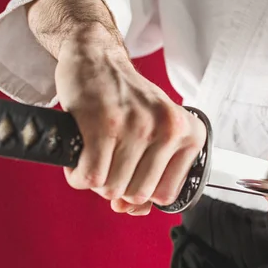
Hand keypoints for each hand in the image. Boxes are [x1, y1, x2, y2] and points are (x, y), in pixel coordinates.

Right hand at [55, 28, 205, 215]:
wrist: (99, 58)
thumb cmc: (128, 100)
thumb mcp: (156, 131)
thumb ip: (151, 174)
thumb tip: (129, 210)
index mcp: (189, 135)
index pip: (166, 195)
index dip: (142, 195)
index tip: (129, 180)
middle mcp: (170, 129)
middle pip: (137, 194)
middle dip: (116, 187)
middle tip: (107, 164)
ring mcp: (139, 126)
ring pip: (112, 188)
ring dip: (95, 181)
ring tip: (92, 158)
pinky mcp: (105, 123)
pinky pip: (90, 177)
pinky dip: (78, 177)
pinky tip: (78, 162)